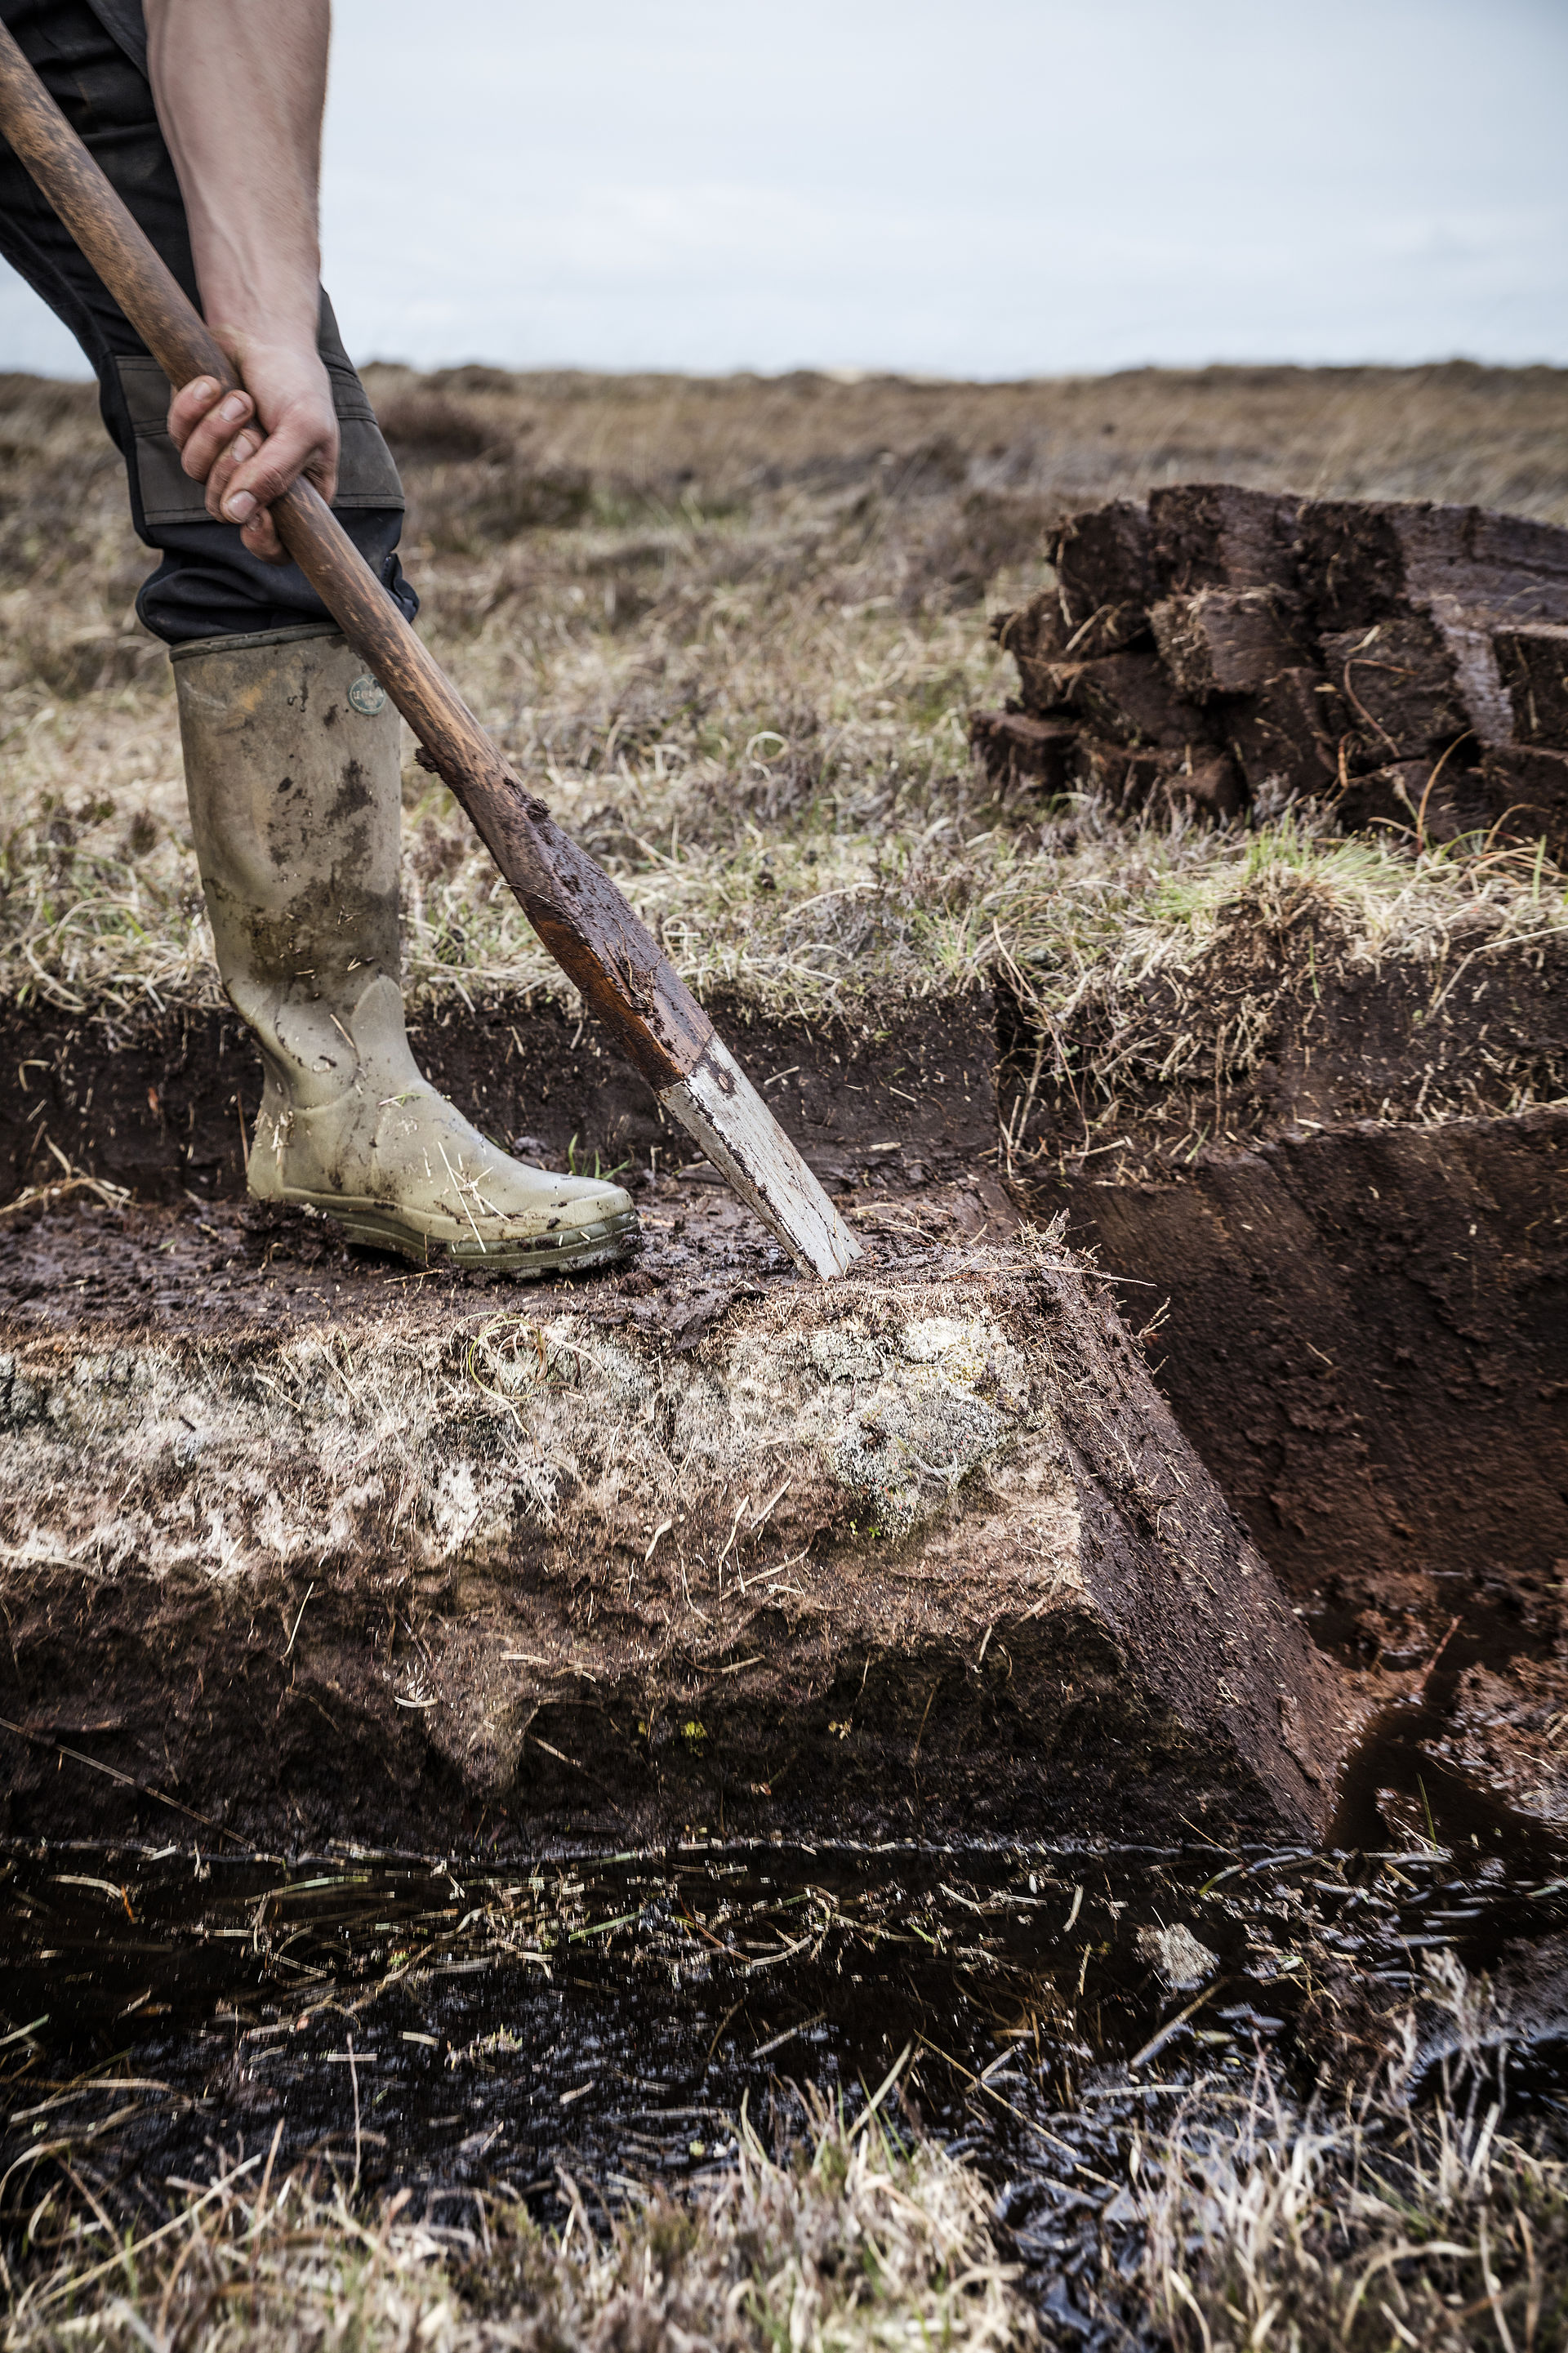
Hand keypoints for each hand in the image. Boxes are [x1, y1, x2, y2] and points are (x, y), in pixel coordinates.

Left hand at [167, 338, 338, 564]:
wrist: (262, 331)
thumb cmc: (296, 382)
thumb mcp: (305, 428)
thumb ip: (275, 474)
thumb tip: (237, 514)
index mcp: (296, 494)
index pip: (277, 547)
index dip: (262, 541)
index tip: (256, 518)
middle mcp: (257, 485)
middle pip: (224, 510)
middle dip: (233, 467)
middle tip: (253, 434)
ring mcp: (221, 461)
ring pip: (196, 473)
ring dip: (215, 431)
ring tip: (239, 399)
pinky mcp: (193, 432)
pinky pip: (177, 435)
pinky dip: (192, 407)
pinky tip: (213, 383)